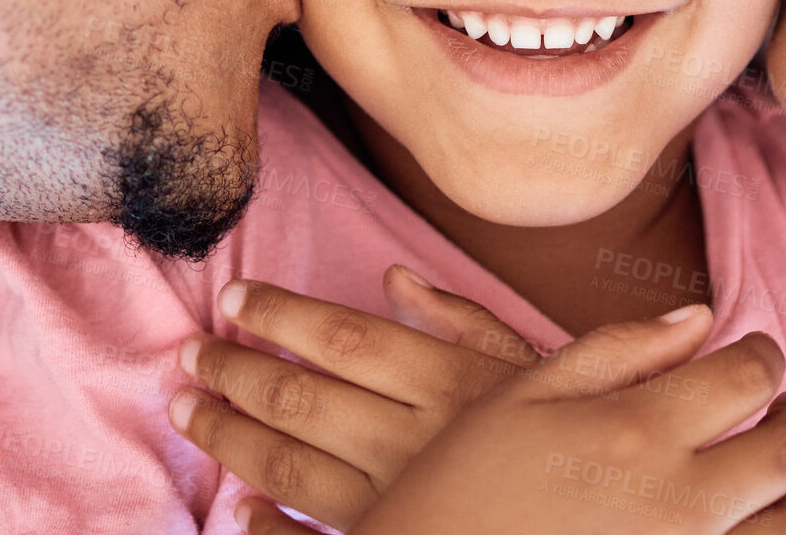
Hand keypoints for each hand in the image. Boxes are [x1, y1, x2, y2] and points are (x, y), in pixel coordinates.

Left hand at [170, 265, 538, 527]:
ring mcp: (399, 503)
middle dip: (235, 372)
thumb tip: (393, 277)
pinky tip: (238, 513)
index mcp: (445, 380)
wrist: (598, 494)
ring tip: (187, 410)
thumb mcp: (522, 355)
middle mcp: (414, 441)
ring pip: (292, 468)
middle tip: (189, 354)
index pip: (343, 338)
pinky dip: (270, 533)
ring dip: (231, 437)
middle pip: (303, 398)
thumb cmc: (557, 420)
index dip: (280, 315)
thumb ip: (458, 317)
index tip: (233, 298)